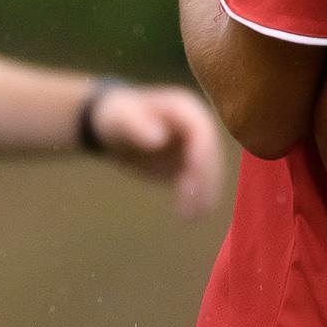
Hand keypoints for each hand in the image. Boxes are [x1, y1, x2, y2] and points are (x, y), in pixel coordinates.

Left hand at [91, 84, 225, 218]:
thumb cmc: (117, 116)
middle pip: (210, 154)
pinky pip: (201, 182)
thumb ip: (136, 125)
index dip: (201, 155)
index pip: (202, 131)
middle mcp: (197, 126)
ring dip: (205, 194)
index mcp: (184, 109)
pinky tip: (190, 216)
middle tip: (192, 207)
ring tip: (190, 217)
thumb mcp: (120, 118)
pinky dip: (199, 198)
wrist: (115, 125)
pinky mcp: (190, 164)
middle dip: (204, 181)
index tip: (190, 180)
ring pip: (210, 171)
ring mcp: (195, 145)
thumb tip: (158, 139)